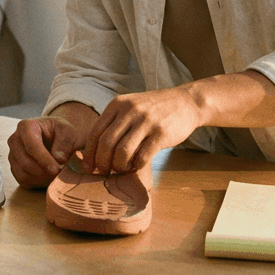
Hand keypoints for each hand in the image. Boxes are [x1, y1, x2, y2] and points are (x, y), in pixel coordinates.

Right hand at [8, 115, 89, 188]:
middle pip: (25, 162)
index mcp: (26, 126)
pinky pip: (23, 181)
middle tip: (61, 175)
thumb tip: (58, 159)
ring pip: (24, 174)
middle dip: (44, 172)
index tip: (57, 169)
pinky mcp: (14, 168)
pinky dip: (38, 182)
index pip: (31, 146)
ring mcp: (12, 155)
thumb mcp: (68, 132)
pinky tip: (49, 177)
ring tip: (57, 175)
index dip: (44, 160)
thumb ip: (65, 143)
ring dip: (42, 179)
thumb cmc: (60, 133)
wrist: (54, 137)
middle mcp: (15, 140)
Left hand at [82, 88, 203, 174]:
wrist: (186, 102)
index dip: (89, 153)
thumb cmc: (154, 109)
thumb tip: (95, 149)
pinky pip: (142, 156)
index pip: (96, 132)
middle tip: (103, 172)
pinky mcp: (161, 134)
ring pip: (122, 152)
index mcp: (118, 104)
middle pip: (106, 143)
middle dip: (102, 162)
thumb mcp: (131, 106)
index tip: (88, 167)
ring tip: (120, 169)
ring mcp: (146, 122)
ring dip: (118, 166)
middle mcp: (130, 111)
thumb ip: (114, 122)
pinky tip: (136, 167)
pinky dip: (136, 166)